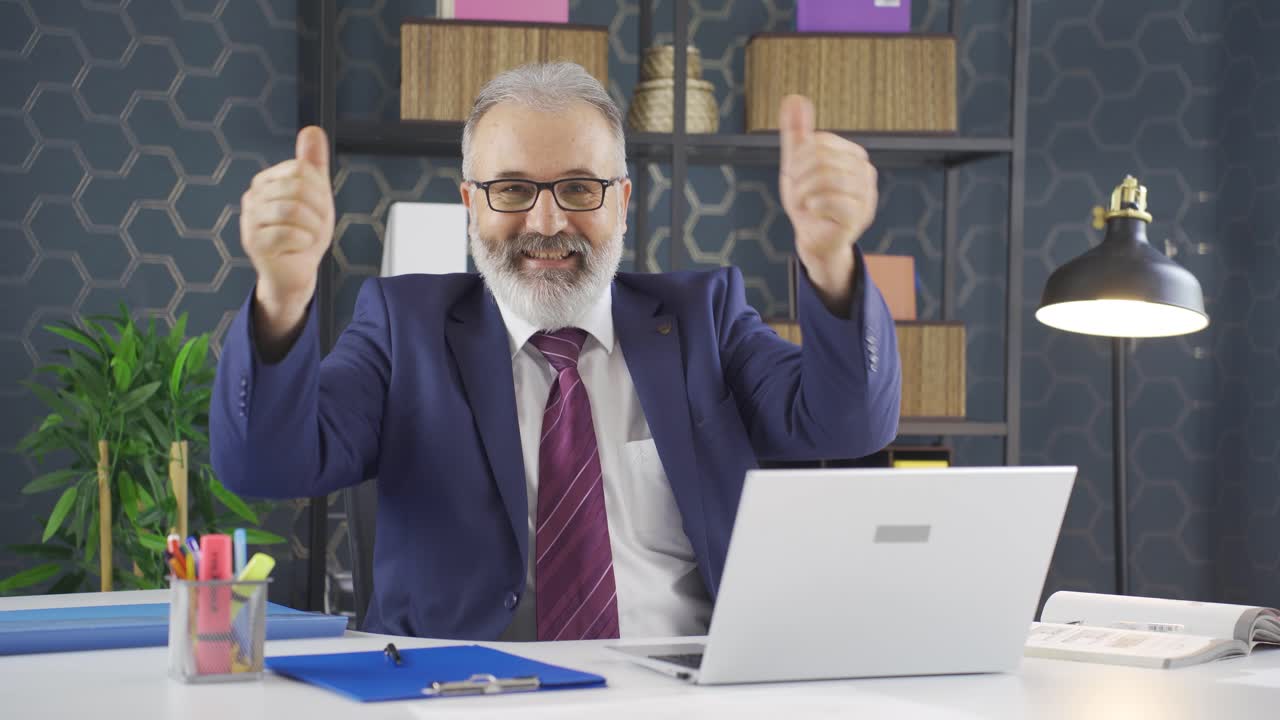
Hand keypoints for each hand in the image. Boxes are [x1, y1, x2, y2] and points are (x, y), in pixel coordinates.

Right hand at [240, 126, 334, 322]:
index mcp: (266, 181)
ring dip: (312, 227)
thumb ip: (313, 163)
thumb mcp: (316, 195)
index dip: (320, 190)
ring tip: (307, 236)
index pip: (301, 169)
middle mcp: (253, 196)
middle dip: (318, 210)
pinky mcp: (253, 242)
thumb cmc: (304, 233)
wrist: (297, 272)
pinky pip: (288, 233)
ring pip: (293, 210)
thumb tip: (312, 130)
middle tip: (314, 226)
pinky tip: (299, 246)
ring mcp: (249, 219)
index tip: (318, 208)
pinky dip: (303, 241)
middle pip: (298, 188)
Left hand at [778, 95, 877, 305]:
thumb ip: (797, 133)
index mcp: (854, 155)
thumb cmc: (809, 202)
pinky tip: (813, 211)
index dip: (799, 159)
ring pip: (826, 178)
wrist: (814, 240)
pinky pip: (832, 201)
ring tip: (805, 203)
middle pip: (822, 158)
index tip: (796, 177)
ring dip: (804, 192)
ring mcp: (866, 195)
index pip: (820, 142)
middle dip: (800, 177)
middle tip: (798, 193)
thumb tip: (793, 98)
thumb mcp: (797, 165)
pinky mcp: (859, 216)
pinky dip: (814, 205)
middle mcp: (866, 172)